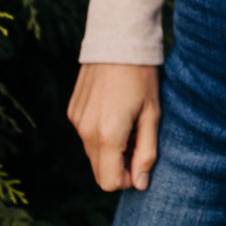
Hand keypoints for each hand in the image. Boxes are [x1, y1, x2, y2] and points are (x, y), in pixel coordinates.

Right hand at [68, 63, 161, 191]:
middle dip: (119, 166)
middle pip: (99, 171)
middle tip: (137, 140)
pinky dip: (99, 133)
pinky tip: (113, 110)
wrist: (117, 41)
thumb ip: (146, 152)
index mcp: (107, 135)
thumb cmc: (142, 77)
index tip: (142, 160)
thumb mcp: (152, 115)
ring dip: (109, 149)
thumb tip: (141, 184)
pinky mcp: (72, 111)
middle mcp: (86, 131)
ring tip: (127, 122)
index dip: (129, 179)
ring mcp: (76, 121)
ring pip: (92, 154)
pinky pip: (85, 135)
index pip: (110, 183)